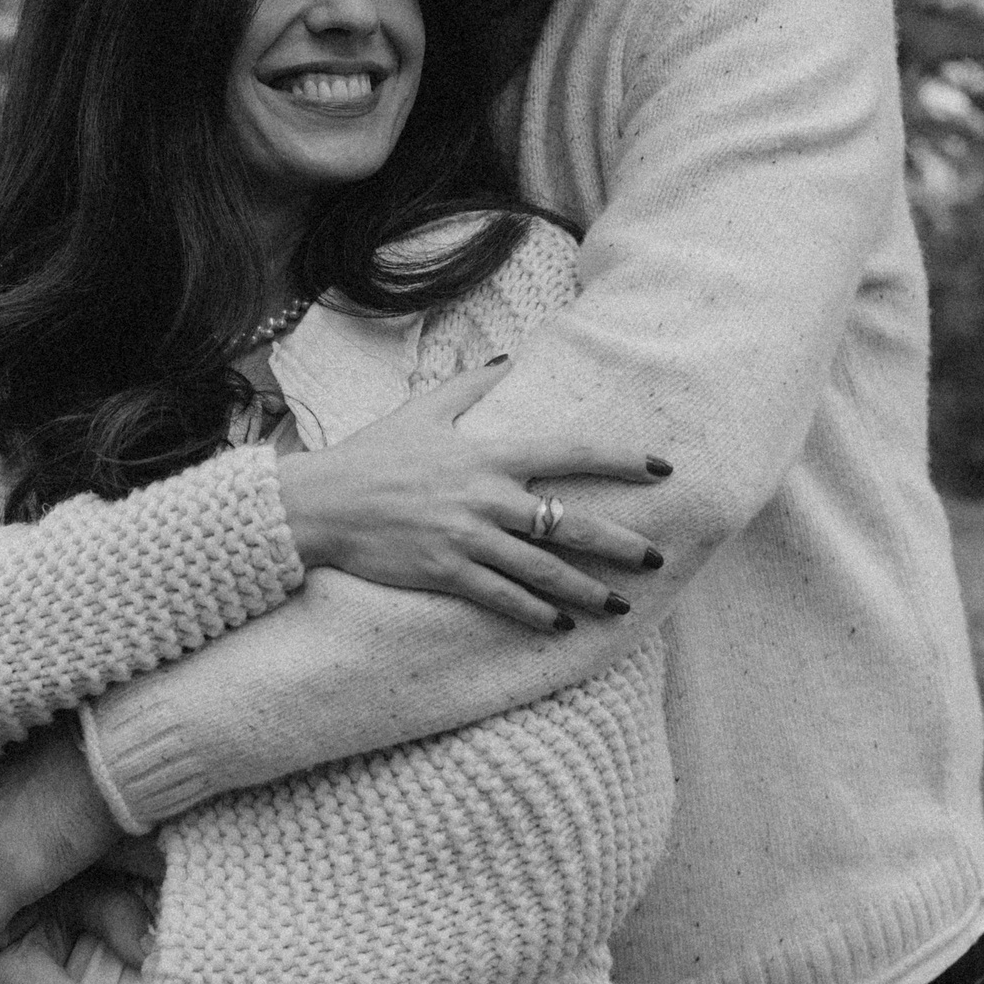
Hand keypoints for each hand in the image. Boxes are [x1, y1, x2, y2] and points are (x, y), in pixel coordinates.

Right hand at [273, 363, 670, 633]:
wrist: (321, 502)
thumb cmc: (373, 454)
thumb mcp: (423, 407)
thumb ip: (473, 382)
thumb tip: (510, 357)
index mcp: (488, 453)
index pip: (571, 452)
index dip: (621, 458)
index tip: (662, 468)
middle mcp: (487, 498)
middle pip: (569, 524)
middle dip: (619, 544)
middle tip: (656, 559)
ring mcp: (468, 539)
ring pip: (543, 571)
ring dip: (587, 590)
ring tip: (620, 604)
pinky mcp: (446, 573)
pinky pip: (503, 598)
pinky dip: (536, 614)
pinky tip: (561, 626)